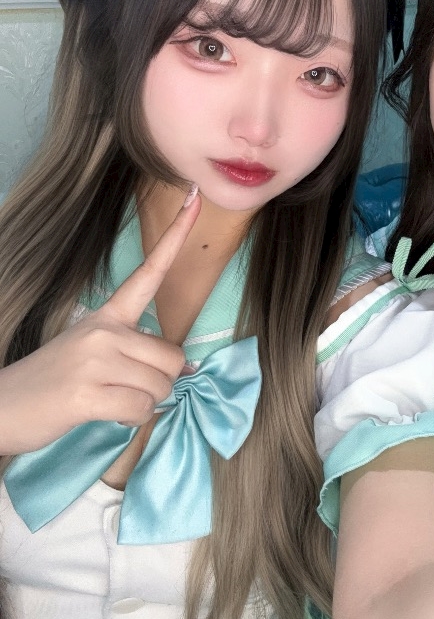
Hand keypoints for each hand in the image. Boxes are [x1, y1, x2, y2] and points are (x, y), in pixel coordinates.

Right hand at [0, 188, 200, 454]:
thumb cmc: (53, 384)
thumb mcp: (92, 354)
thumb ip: (134, 353)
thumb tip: (184, 370)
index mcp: (107, 316)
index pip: (149, 272)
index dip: (176, 237)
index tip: (195, 198)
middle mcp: (103, 330)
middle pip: (173, 358)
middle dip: (159, 383)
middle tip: (125, 389)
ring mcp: (94, 360)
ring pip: (160, 387)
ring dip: (143, 404)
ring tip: (109, 400)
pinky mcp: (87, 393)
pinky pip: (141, 409)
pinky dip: (131, 420)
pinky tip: (104, 413)